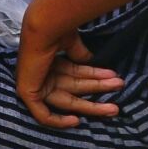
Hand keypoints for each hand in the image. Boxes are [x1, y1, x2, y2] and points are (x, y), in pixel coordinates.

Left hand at [17, 2, 124, 131]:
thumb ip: (80, 54)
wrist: (45, 26)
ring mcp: (35, 84)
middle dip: (98, 89)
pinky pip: (42, 115)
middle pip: (75, 87)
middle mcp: (43, 73)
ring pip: (67, 100)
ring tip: (113, 107)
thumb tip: (92, 61)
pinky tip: (76, 121)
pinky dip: (58, 120)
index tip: (112, 76)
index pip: (76, 73)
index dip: (95, 75)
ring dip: (91, 104)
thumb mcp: (71, 42)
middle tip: (119, 90)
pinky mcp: (28, 94)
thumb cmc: (56, 28)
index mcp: (52, 60)